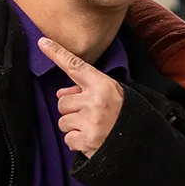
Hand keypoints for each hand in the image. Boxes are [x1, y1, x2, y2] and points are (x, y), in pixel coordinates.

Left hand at [38, 37, 123, 158]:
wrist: (141, 143)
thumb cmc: (124, 116)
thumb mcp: (112, 95)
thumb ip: (87, 90)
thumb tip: (60, 93)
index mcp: (103, 86)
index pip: (76, 66)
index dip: (57, 54)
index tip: (42, 42)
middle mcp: (95, 101)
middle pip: (63, 101)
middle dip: (72, 109)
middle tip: (90, 116)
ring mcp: (90, 121)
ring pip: (62, 121)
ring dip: (74, 126)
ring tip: (92, 128)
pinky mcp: (86, 140)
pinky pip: (68, 138)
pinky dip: (76, 142)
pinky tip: (91, 140)